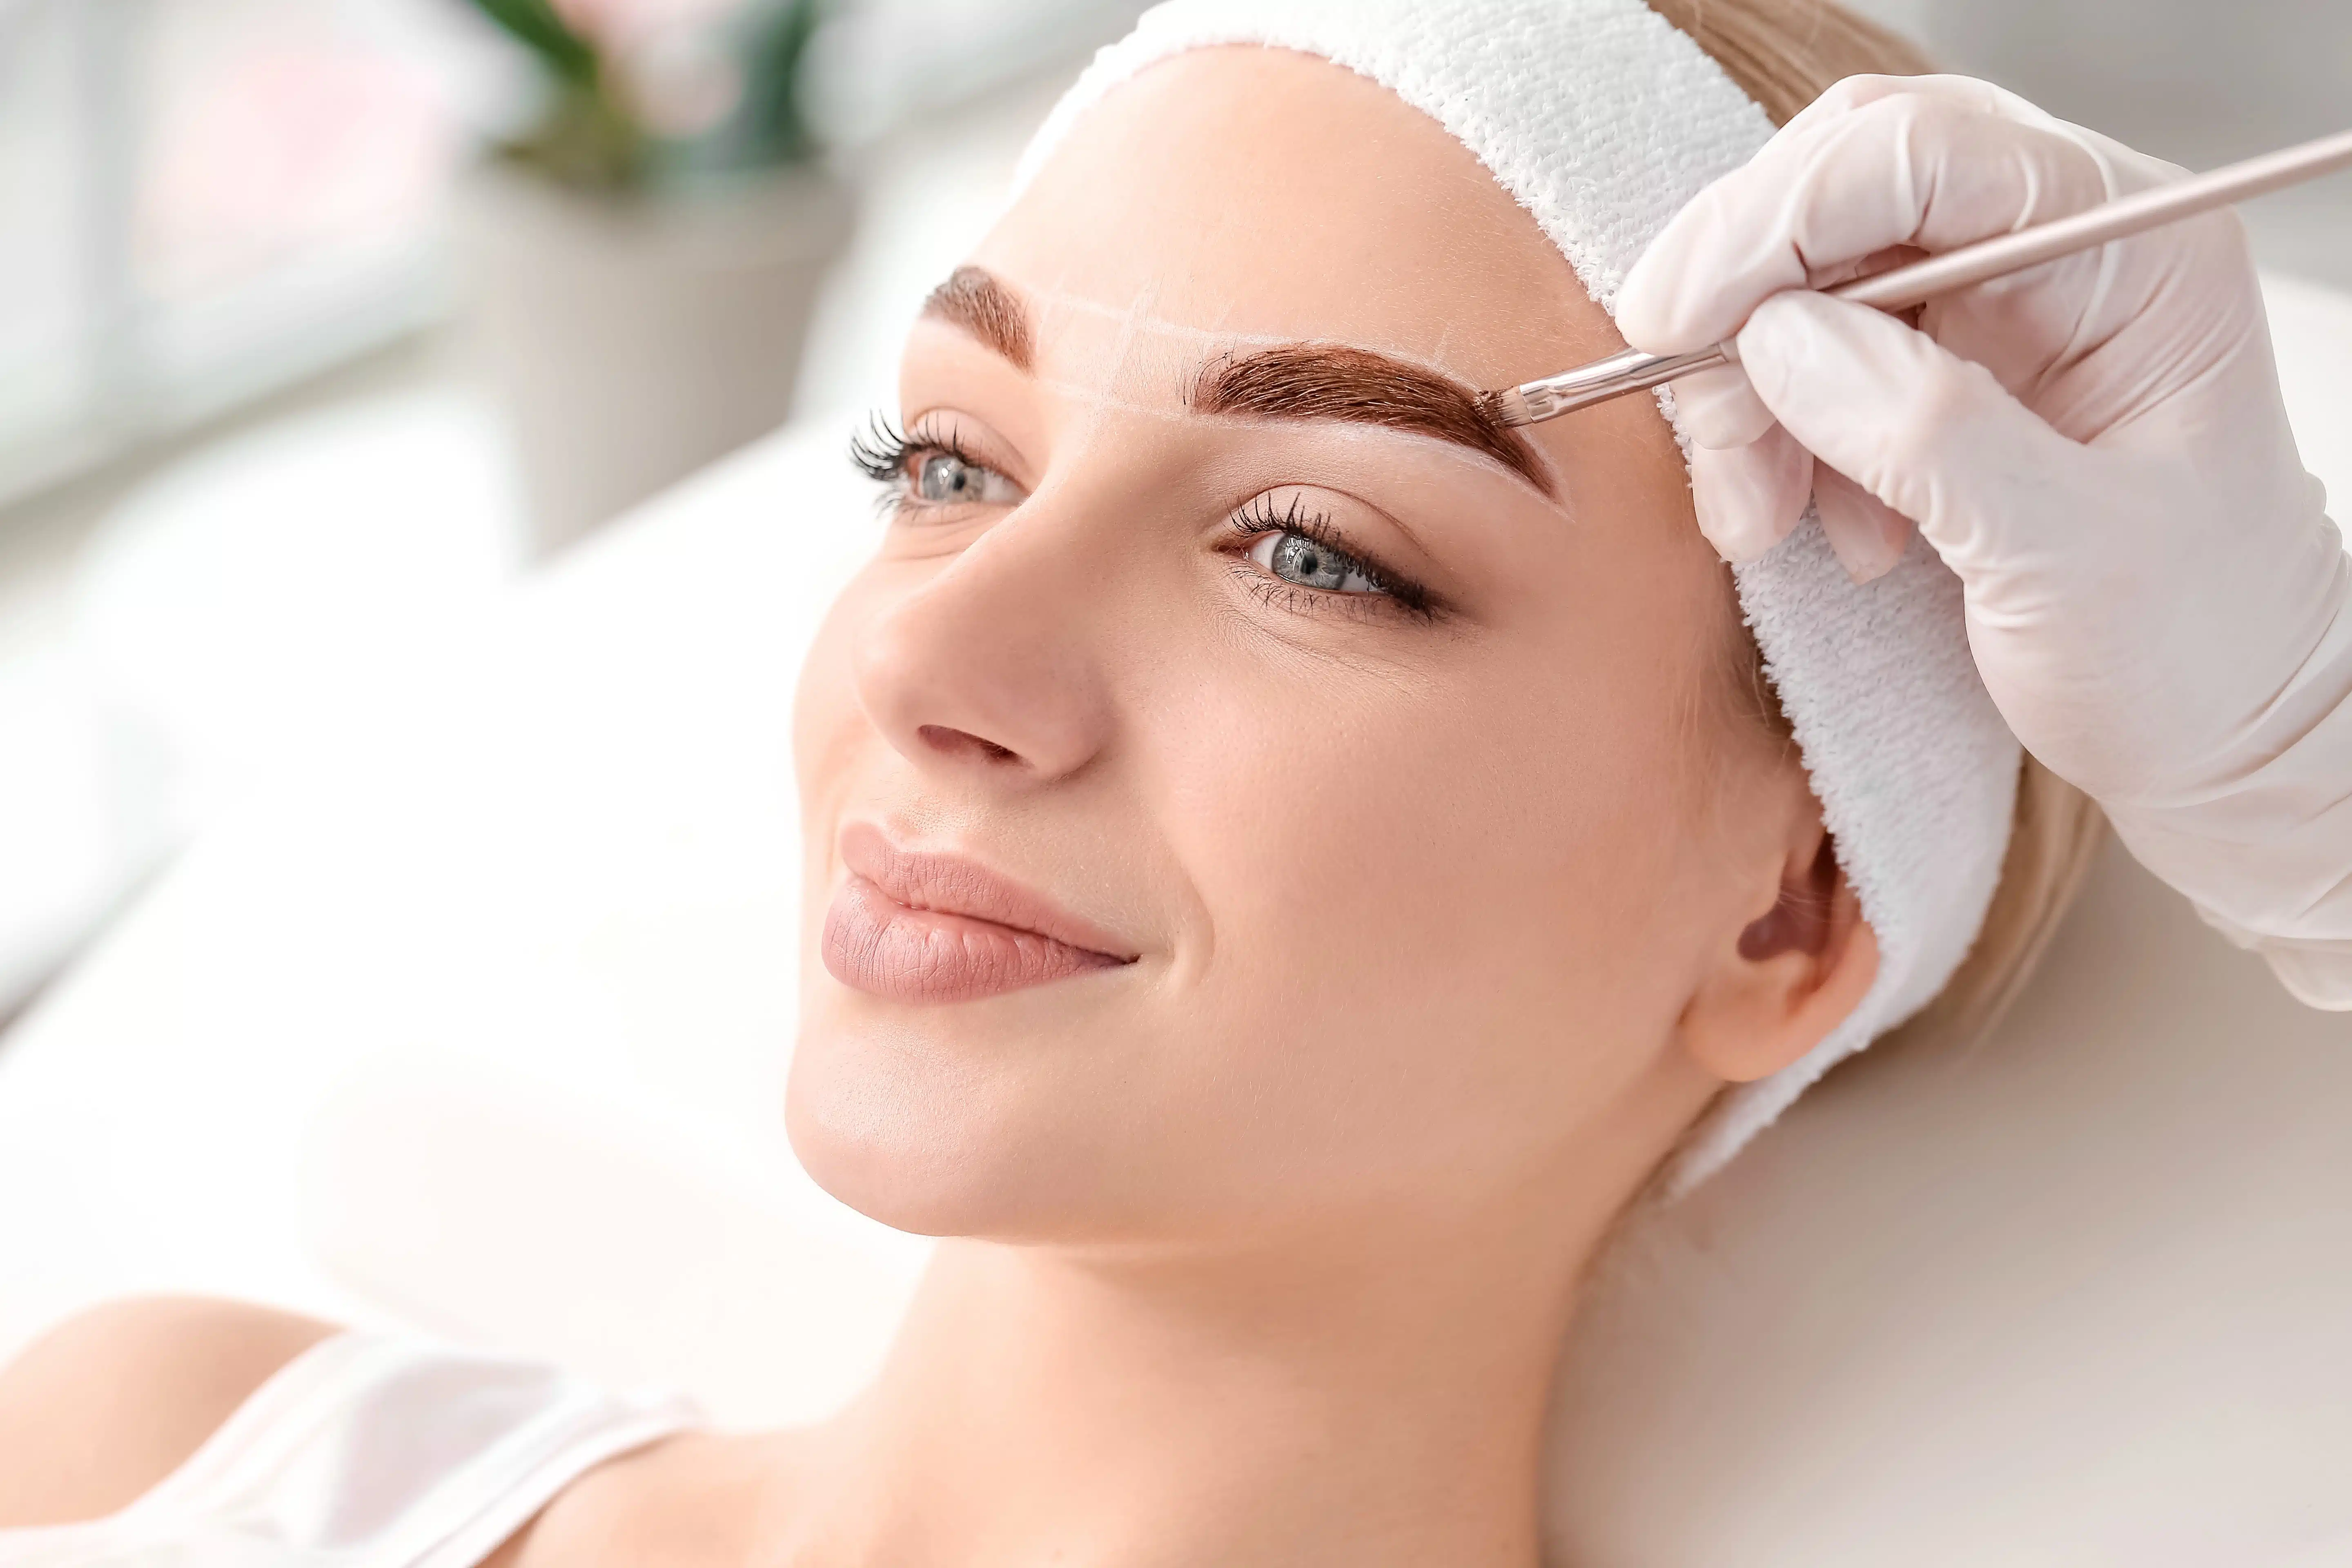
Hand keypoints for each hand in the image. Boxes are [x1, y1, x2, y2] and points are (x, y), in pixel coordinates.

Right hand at [1615, 75, 2351, 1004]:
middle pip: (1844, 187)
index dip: (1781, 219)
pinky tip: (1808, 520)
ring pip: (1803, 275)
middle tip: (1707, 429)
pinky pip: (1803, 355)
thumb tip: (1778, 340)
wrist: (2214, 732)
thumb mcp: (2067, 559)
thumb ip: (1929, 436)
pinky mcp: (1936, 366)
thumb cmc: (2189, 652)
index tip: (1683, 324)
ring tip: (1759, 518)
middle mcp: (2061, 247)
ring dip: (1746, 393)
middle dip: (1745, 302)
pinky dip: (1770, 435)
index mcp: (2134, 252)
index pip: (1928, 155)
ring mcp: (1993, 303)